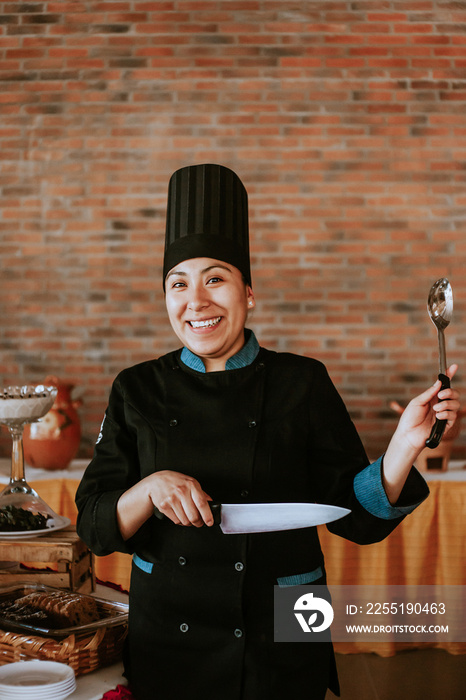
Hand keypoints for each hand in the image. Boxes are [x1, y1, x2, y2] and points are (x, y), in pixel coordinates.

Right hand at [146, 470, 213, 527]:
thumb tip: (211, 503)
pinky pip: (176, 521)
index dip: (207, 515)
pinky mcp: (164, 507)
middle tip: (199, 522)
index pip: (202, 503)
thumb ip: (201, 493)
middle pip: (193, 516)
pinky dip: (180, 522)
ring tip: (189, 518)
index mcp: (191, 485)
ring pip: (185, 521)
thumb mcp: (190, 482)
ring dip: (189, 523)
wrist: (155, 482)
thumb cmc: (174, 481)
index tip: (210, 522)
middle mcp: (181, 492)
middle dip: (198, 523)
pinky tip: (180, 516)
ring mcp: (172, 499)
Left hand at [382, 364, 460, 503]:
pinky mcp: (446, 424)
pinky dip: (446, 414)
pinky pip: (453, 416)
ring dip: (446, 404)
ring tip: (436, 409)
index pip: (443, 385)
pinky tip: (438, 416)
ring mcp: (443, 414)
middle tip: (441, 395)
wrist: (408, 435)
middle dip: (450, 392)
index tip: (454, 366)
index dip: (449, 375)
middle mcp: (439, 404)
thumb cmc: (409, 419)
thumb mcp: (417, 402)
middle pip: (454, 394)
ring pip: (456, 404)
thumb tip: (439, 382)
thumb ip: (429, 393)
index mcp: (432, 397)